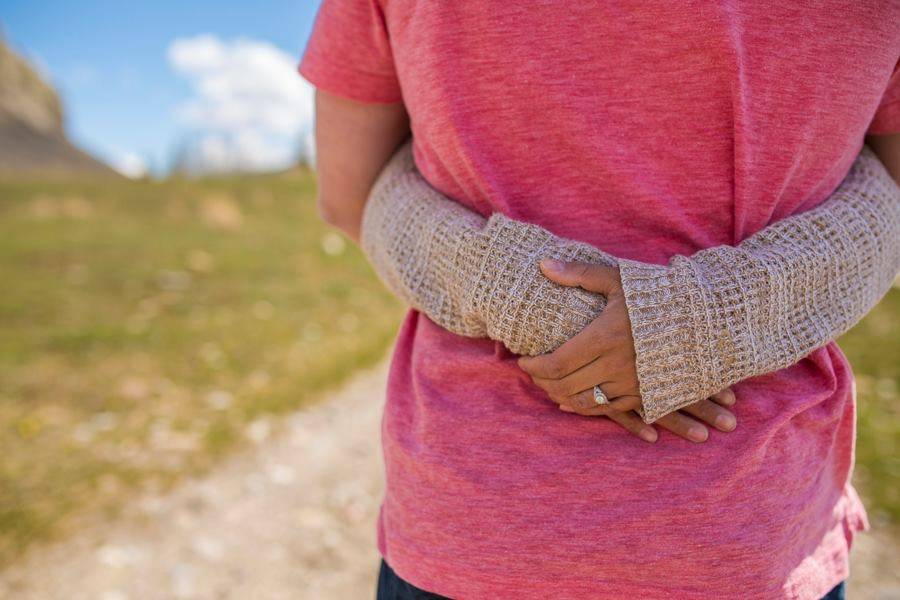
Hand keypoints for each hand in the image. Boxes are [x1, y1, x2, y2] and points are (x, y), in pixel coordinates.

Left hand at [517, 260, 736, 442]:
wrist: (715, 319)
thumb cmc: (663, 294)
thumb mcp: (620, 278)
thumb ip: (579, 275)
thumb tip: (542, 265)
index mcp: (604, 336)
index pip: (555, 363)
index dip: (533, 366)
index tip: (522, 360)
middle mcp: (616, 366)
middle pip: (564, 386)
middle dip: (542, 383)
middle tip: (532, 373)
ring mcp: (633, 385)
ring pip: (585, 403)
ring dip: (561, 397)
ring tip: (550, 386)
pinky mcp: (649, 396)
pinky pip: (609, 411)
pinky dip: (586, 408)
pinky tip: (574, 402)